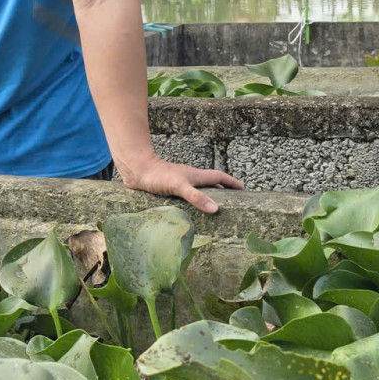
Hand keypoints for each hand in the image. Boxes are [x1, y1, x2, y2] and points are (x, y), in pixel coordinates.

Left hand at [118, 155, 242, 213]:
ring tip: (212, 209)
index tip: (243, 189)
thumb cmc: (157, 176)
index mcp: (195, 176)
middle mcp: (189, 178)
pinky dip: (191, 201)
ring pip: (198, 188)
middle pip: (211, 183)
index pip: (219, 177)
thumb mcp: (179, 186)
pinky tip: (188, 210)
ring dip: (207, 196)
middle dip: (222, 190)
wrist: (135, 170)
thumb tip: (216, 208)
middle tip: (232, 202)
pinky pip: (185, 194)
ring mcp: (179, 182)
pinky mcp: (168, 187)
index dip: (231, 182)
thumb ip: (196, 197)